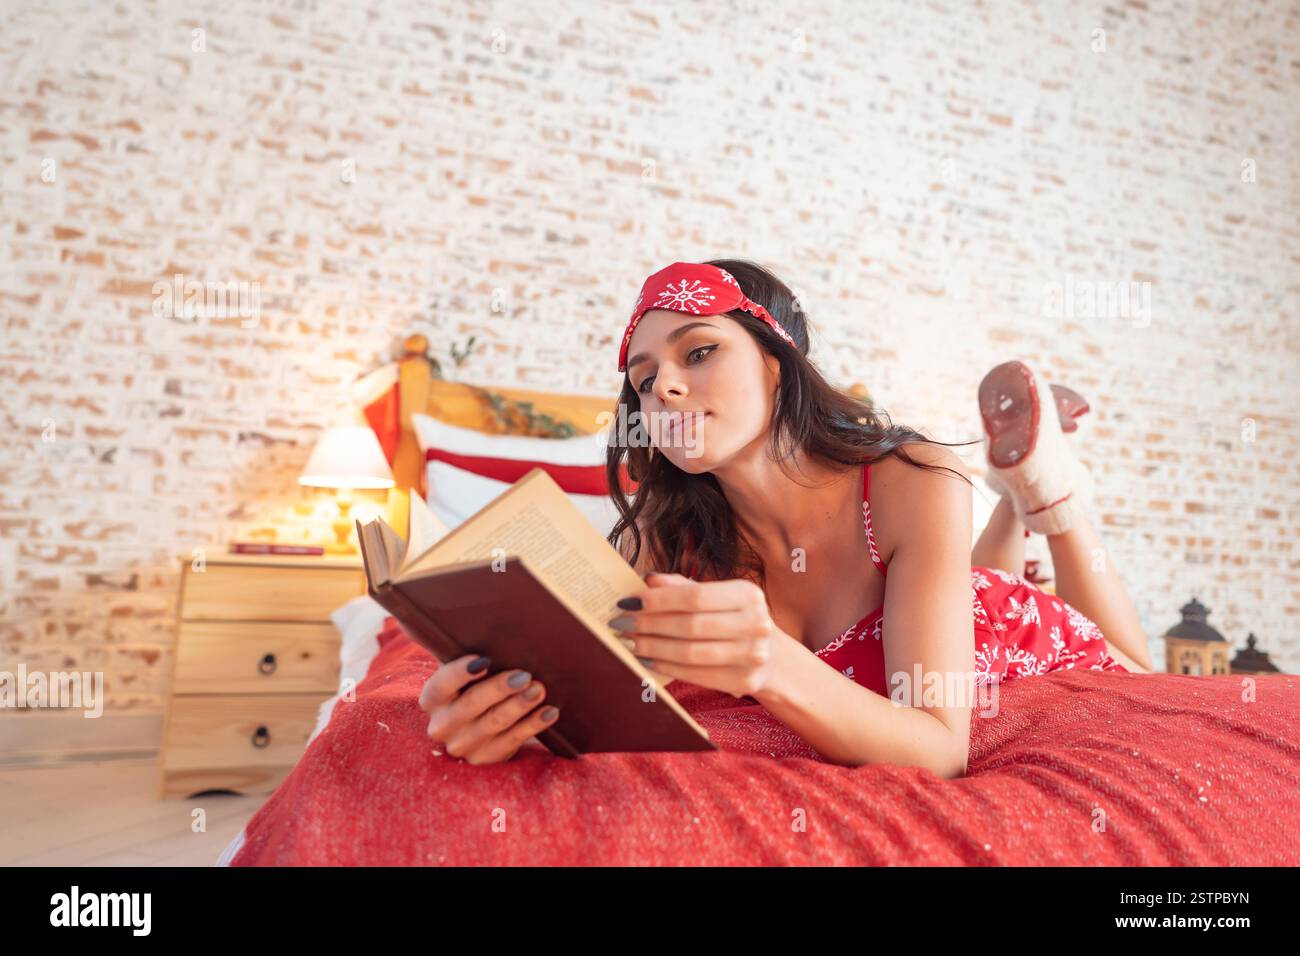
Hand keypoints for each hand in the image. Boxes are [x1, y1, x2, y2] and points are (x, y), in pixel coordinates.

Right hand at [417, 655, 559, 763]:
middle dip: (499, 688)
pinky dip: (533, 725)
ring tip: (539, 690)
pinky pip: (512, 741)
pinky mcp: (486, 758)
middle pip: (472, 704)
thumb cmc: (471, 686)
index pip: (442, 684)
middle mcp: (442, 725)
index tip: (483, 660)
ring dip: (519, 705)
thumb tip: (419, 620)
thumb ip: (453, 648)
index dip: (460, 673)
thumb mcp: (459, 671)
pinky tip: (549, 712)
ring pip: (494, 723)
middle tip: (524, 675)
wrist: (474, 728)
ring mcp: (463, 745)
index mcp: (432, 699)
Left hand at [608, 572, 781, 697]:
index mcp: (748, 594)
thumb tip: (650, 580)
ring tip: (628, 642)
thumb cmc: (733, 619)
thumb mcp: (716, 596)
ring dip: (651, 648)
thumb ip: (683, 587)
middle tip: (619, 623)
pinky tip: (645, 661)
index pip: (694, 597)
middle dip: (648, 625)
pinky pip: (694, 674)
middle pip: (689, 625)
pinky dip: (665, 667)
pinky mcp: (744, 681)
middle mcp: (756, 624)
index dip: (657, 600)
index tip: (626, 602)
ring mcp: (753, 655)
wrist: (771, 656)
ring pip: (689, 653)